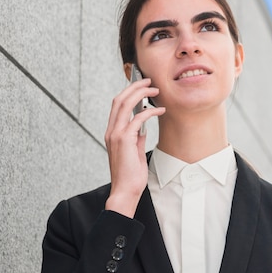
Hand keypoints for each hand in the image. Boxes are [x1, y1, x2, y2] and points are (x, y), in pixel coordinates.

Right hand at [104, 78, 164, 217]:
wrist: (125, 191)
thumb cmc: (131, 174)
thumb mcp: (133, 151)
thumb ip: (135, 137)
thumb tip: (142, 127)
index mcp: (112, 133)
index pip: (117, 105)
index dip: (128, 91)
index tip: (140, 84)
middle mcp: (111, 131)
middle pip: (119, 99)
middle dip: (134, 86)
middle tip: (149, 80)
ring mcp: (116, 135)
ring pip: (125, 104)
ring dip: (141, 93)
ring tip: (155, 90)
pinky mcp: (124, 140)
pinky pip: (137, 118)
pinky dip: (150, 111)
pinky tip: (160, 110)